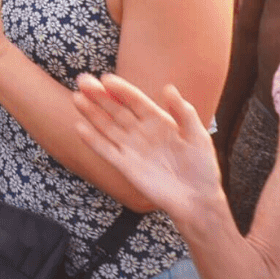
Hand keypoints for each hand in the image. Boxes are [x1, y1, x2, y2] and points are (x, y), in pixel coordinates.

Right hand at [72, 73, 221, 221]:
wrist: (197, 199)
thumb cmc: (202, 167)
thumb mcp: (198, 136)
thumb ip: (184, 113)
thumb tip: (168, 88)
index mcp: (157, 120)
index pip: (135, 100)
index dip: (121, 89)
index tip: (106, 79)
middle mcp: (140, 131)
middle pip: (115, 109)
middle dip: (99, 95)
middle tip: (83, 81)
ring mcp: (131, 147)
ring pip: (106, 126)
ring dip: (91, 113)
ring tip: (77, 98)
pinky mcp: (125, 165)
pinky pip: (105, 150)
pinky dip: (93, 140)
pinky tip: (80, 128)